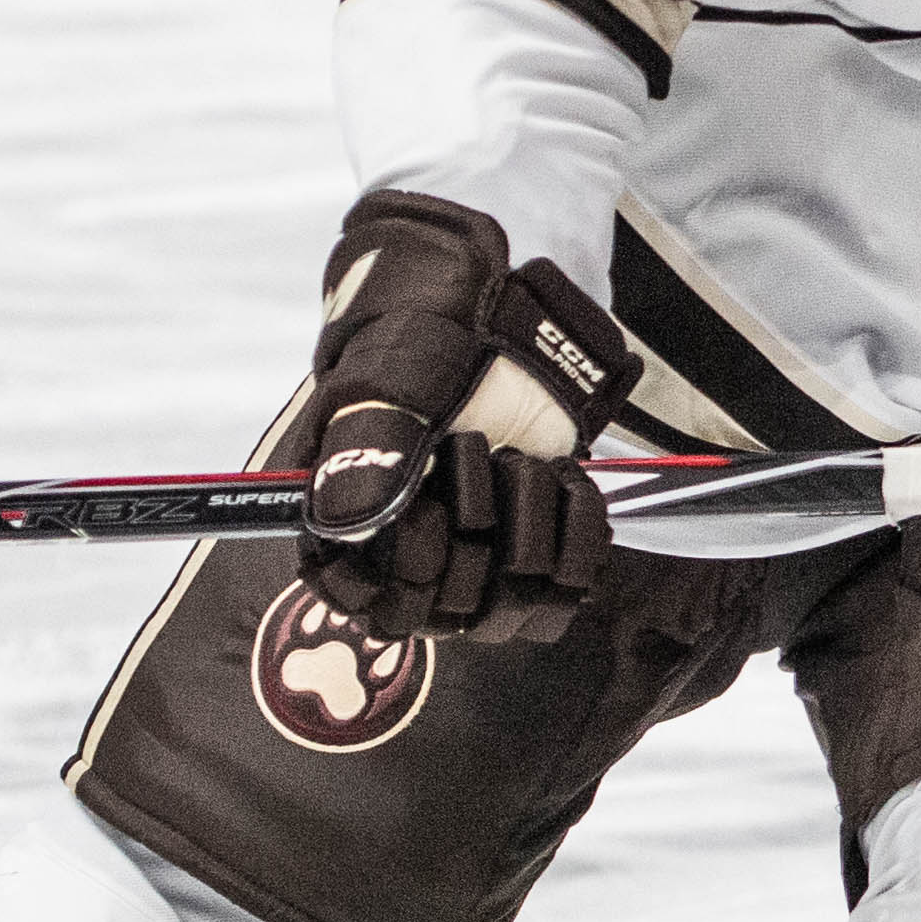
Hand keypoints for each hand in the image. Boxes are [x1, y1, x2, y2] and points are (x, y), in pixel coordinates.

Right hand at [291, 187, 636, 642]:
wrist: (508, 310)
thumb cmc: (429, 334)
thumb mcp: (390, 377)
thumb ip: (366, 446)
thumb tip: (343, 524)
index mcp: (346, 523)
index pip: (369, 605)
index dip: (410, 569)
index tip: (433, 515)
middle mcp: (406, 555)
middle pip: (448, 612)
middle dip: (477, 529)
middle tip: (477, 453)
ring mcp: (474, 559)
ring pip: (507, 612)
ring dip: (530, 529)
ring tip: (521, 462)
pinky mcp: (535, 550)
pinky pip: (564, 592)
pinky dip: (577, 533)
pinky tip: (563, 478)